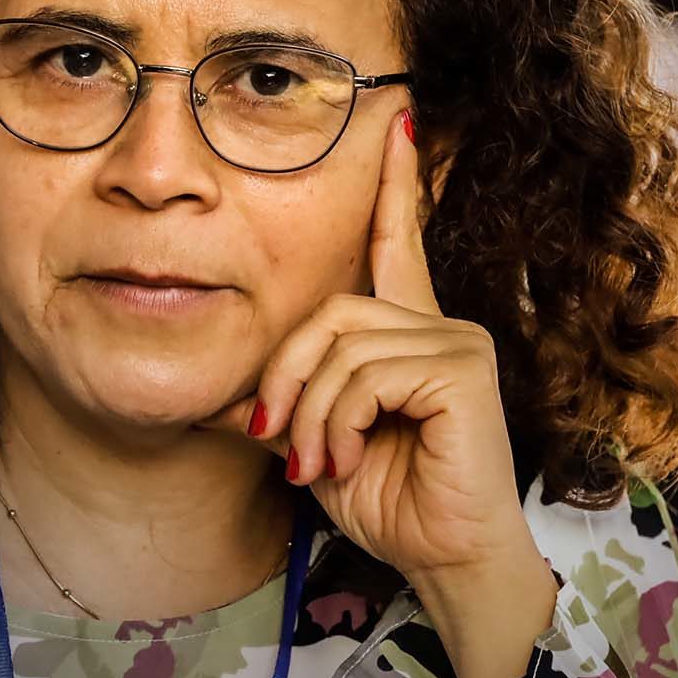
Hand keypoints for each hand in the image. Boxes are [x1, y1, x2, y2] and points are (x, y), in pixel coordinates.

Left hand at [197, 108, 543, 583]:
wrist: (440, 558)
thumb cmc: (388, 503)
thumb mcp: (313, 443)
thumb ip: (280, 404)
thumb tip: (215, 397)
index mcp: (407, 335)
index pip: (395, 245)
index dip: (394, 185)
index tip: (397, 118)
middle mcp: (436, 325)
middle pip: (327, 312)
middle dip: (286, 378)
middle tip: (275, 440)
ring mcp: (455, 342)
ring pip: (340, 346)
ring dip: (309, 414)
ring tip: (316, 462)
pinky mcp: (462, 367)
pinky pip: (367, 371)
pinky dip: (338, 420)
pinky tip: (348, 456)